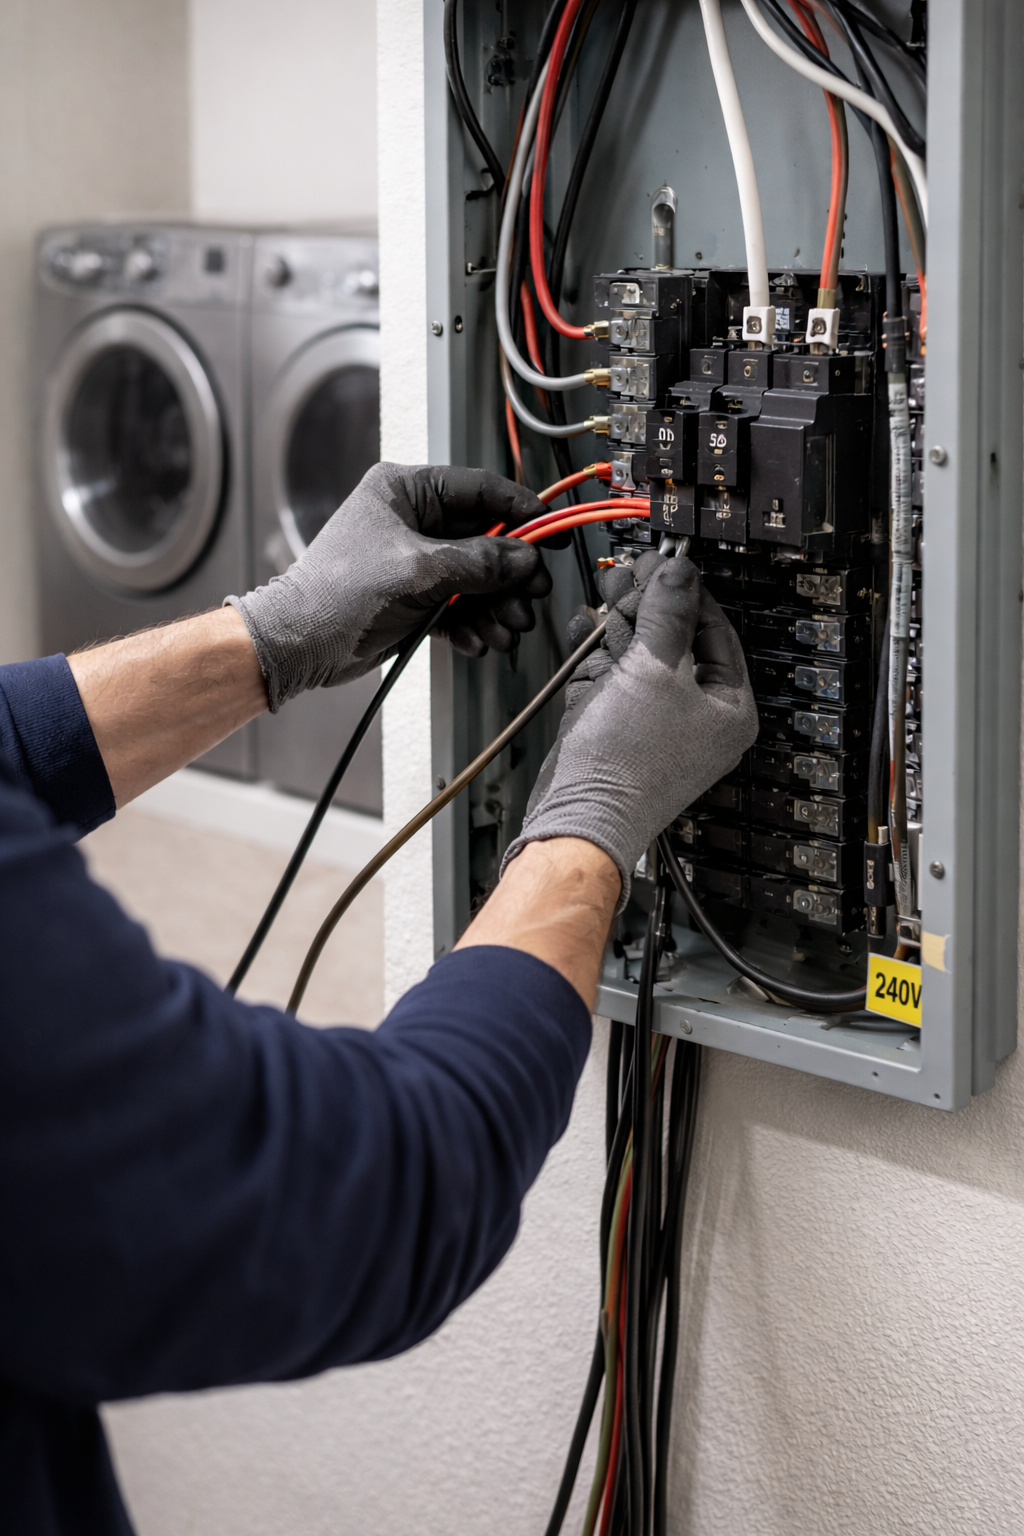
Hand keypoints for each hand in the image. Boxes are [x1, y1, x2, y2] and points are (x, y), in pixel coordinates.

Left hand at [228, 463, 553, 710]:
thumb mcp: (419, 571)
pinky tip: (481, 642)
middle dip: (510, 574)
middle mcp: (412, 522)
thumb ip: (479, 562)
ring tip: (507, 630)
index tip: (552, 531)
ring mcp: (414, 562)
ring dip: (496, 606)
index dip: (521, 510)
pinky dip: (472, 624)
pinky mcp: (413, 599)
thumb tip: (525, 558)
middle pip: (485, 539)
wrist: (298, 646)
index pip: (479, 490)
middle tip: (532, 596)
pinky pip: (458, 606)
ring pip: (475, 578)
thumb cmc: (338, 594)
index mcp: (406, 491)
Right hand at [501, 552, 758, 907]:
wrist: (577, 817)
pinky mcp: (616, 726)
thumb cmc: (627, 765)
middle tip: (630, 574)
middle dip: (648, 605)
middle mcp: (696, 715)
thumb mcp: (657, 669)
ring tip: (608, 592)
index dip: (689, 592)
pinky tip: (585, 626)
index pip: (718, 631)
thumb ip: (669, 612)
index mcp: (728, 708)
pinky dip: (596, 650)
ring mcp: (654, 721)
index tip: (667, 562)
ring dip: (620, 621)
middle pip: (676, 639)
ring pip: (640, 654)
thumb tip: (680, 572)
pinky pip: (611, 677)